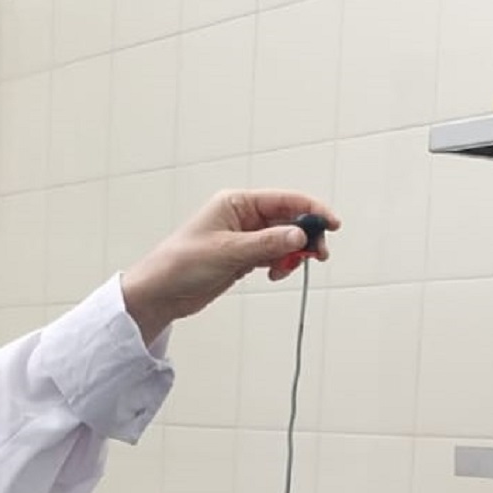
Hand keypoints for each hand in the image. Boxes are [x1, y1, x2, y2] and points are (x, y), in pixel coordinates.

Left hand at [119, 189, 339, 342]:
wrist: (160, 293)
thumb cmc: (181, 264)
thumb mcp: (227, 252)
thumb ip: (265, 244)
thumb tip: (298, 235)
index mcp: (236, 203)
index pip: (284, 199)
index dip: (312, 210)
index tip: (332, 225)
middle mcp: (243, 216)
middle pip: (289, 219)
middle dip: (306, 236)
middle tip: (317, 256)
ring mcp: (245, 237)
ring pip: (284, 240)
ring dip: (294, 254)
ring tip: (287, 270)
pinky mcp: (244, 257)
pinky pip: (274, 256)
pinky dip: (281, 265)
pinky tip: (274, 275)